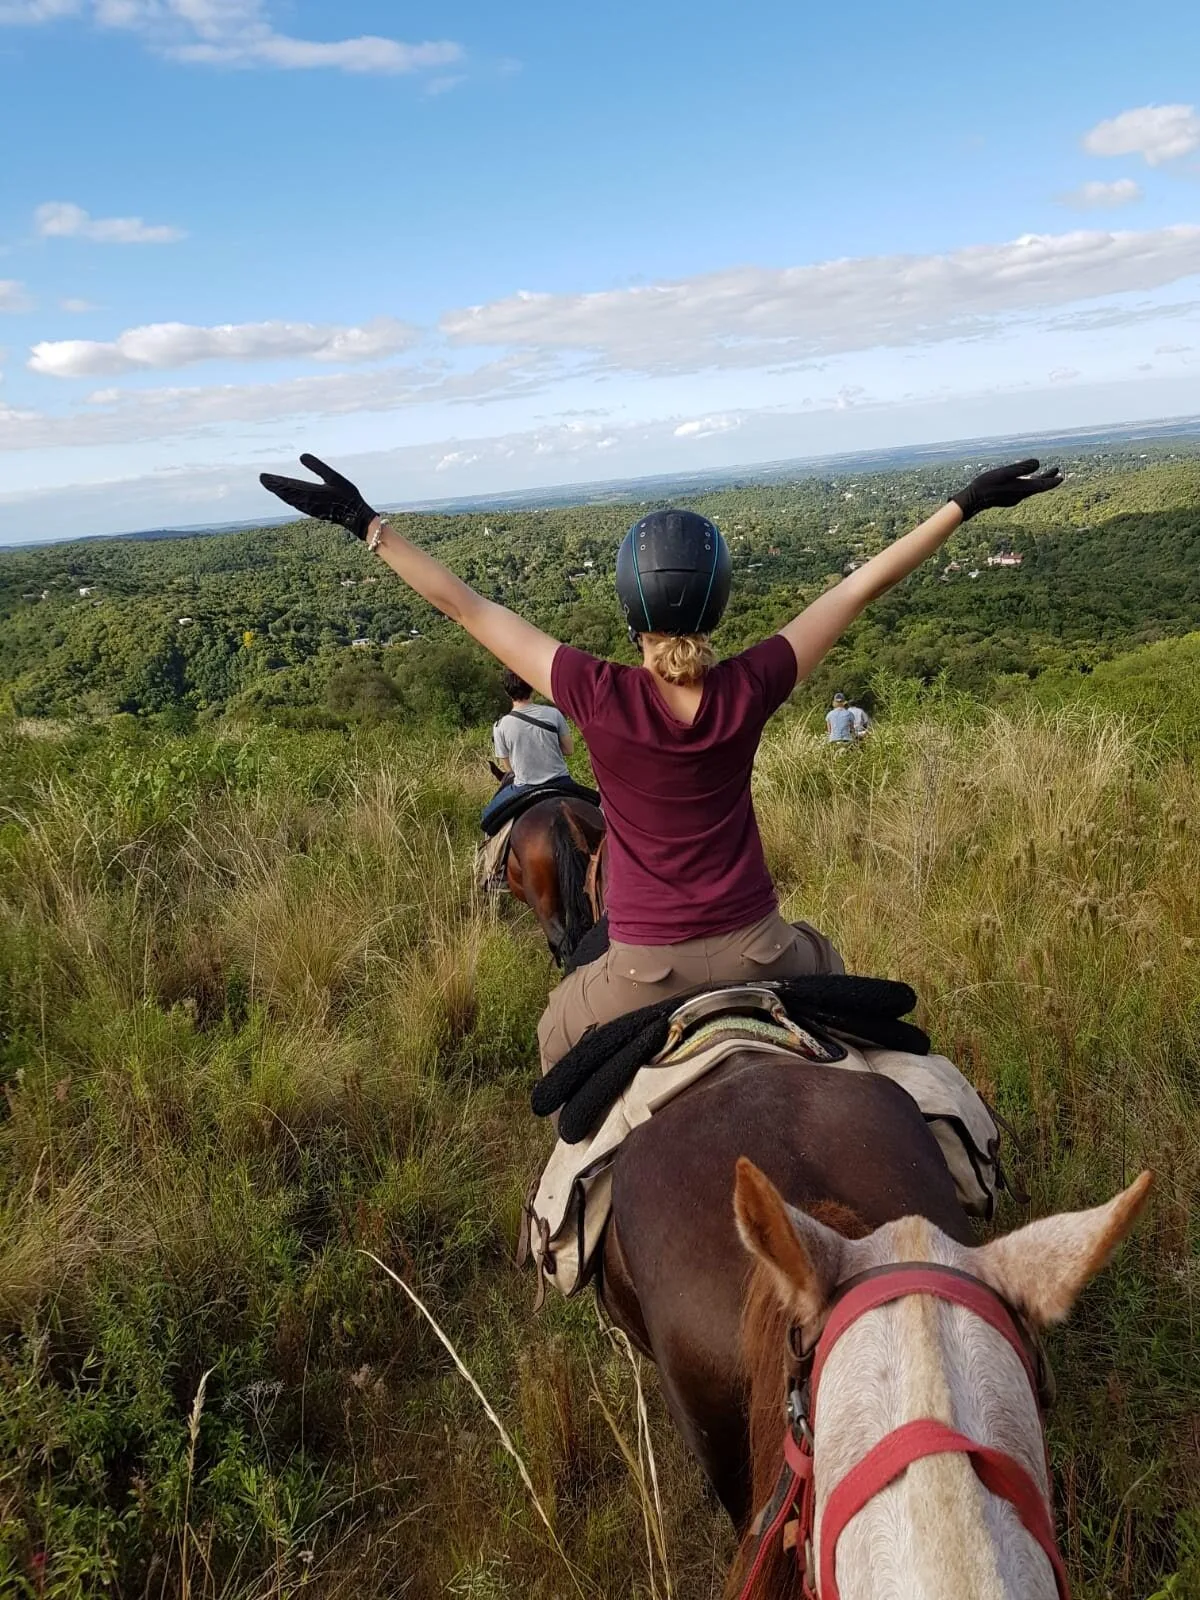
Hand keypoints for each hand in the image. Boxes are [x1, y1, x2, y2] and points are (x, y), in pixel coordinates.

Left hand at [260, 454, 377, 540]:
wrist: (356, 518)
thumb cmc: (347, 496)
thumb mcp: (333, 477)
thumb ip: (317, 467)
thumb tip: (301, 455)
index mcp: (309, 492)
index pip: (287, 486)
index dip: (274, 481)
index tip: (263, 477)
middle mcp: (306, 502)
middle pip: (285, 493)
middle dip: (274, 486)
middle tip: (263, 479)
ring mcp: (310, 508)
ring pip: (290, 500)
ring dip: (280, 493)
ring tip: (272, 487)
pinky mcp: (314, 511)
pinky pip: (296, 504)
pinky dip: (289, 499)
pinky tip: (289, 498)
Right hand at [950, 459, 1062, 520]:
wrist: (973, 500)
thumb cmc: (987, 485)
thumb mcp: (1005, 473)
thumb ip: (1022, 468)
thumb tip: (1037, 463)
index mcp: (1022, 489)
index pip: (1042, 485)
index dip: (1052, 480)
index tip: (1061, 477)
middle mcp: (1020, 495)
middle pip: (1038, 487)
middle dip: (1048, 479)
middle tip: (1057, 472)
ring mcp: (1013, 498)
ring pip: (1030, 488)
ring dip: (1038, 481)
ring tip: (1043, 474)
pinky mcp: (1007, 498)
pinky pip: (1022, 490)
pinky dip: (1028, 484)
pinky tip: (1025, 481)